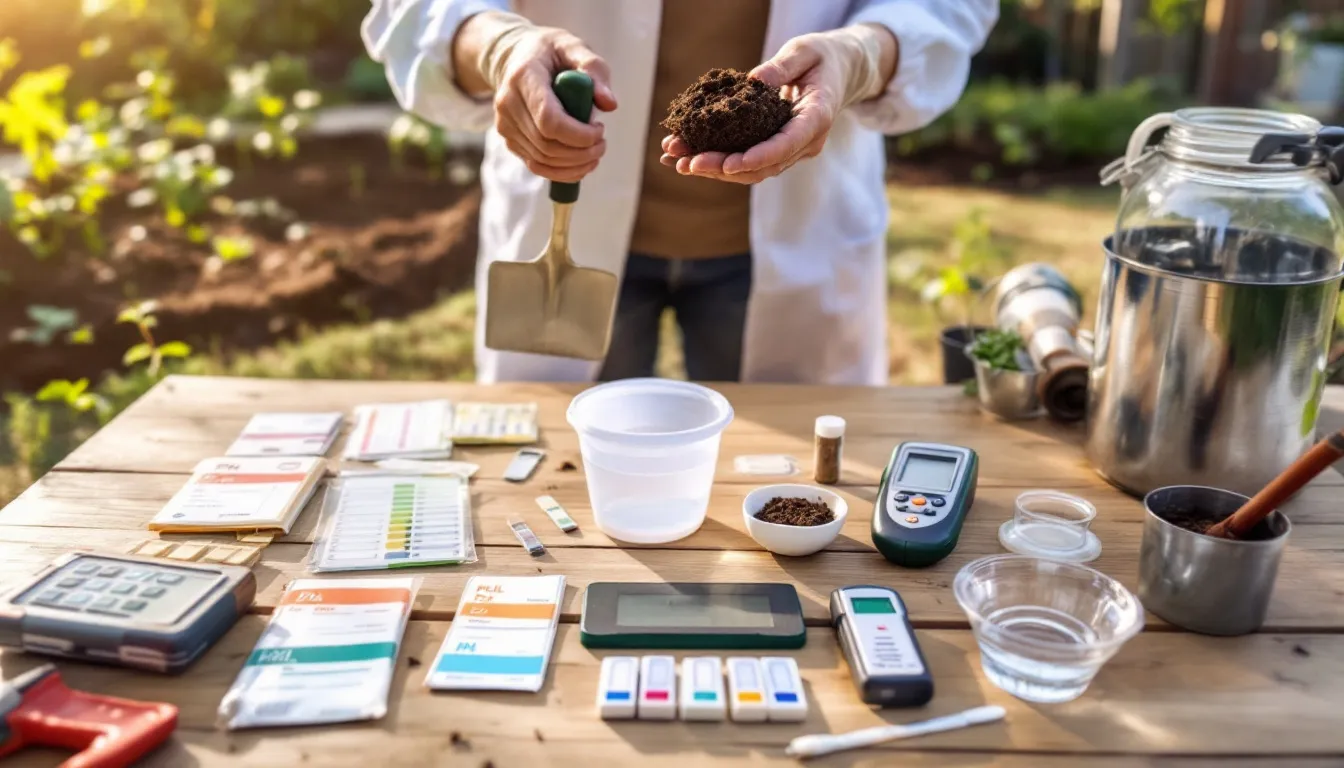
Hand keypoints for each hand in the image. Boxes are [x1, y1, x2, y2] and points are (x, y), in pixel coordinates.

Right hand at [477, 19, 618, 181]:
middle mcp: (508, 102)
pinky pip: (536, 165)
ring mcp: (505, 124)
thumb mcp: (574, 47)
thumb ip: (594, 69)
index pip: (548, 119)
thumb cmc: (550, 53)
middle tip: (602, 144)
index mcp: (524, 76)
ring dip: (575, 165)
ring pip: (542, 160)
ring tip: (596, 152)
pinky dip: (562, 172)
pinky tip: (581, 164)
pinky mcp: (509, 139)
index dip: (578, 134)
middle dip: (581, 152)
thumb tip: (609, 104)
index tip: (599, 130)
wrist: (516, 57)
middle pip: (546, 144)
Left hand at [661, 25, 892, 184]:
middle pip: (765, 165)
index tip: (729, 164)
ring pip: (754, 171)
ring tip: (678, 162)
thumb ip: (781, 66)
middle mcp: (806, 141)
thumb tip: (751, 81)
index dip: (758, 156)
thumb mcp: (804, 50)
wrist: (838, 72)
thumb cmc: (821, 57)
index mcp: (817, 116)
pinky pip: (749, 162)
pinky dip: (719, 162)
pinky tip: (687, 157)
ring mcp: (793, 150)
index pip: (787, 144)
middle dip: (724, 168)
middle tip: (688, 164)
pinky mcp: (778, 149)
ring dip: (715, 170)